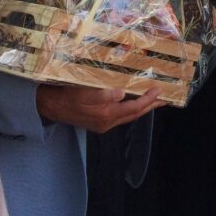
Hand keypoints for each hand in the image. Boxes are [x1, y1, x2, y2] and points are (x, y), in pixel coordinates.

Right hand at [36, 85, 163, 132]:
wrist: (49, 105)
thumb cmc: (67, 95)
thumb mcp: (84, 92)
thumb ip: (103, 94)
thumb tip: (121, 94)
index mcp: (106, 115)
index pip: (134, 108)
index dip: (148, 100)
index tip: (159, 90)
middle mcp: (107, 123)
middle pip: (135, 115)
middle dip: (151, 106)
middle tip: (166, 99)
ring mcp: (103, 124)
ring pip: (128, 116)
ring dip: (142, 108)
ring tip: (155, 100)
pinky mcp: (99, 122)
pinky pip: (121, 116)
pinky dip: (131, 109)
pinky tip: (134, 102)